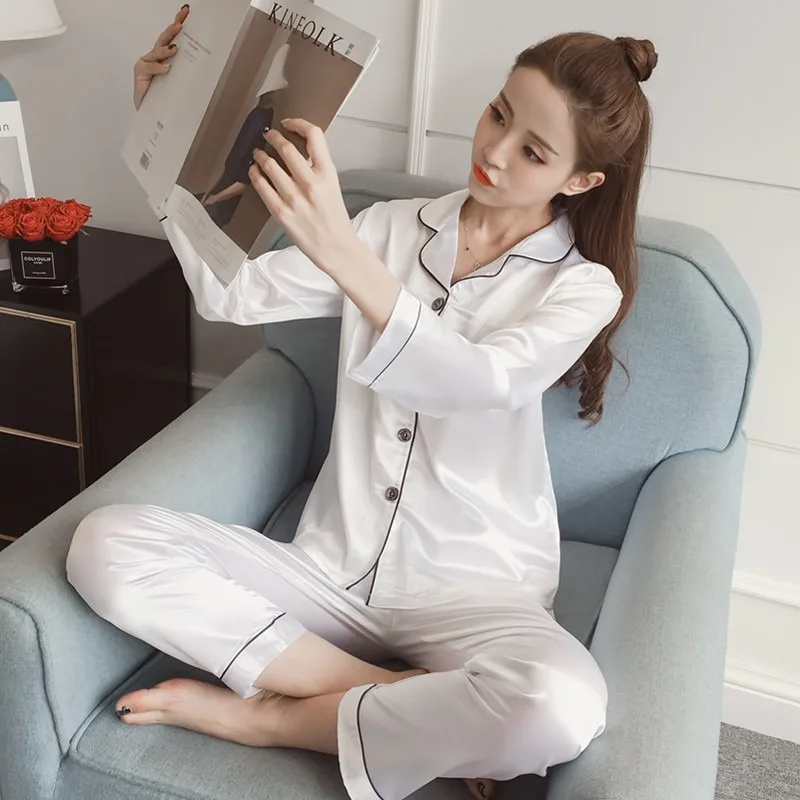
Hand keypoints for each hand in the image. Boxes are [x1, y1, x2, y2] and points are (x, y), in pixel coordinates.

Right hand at [133, 6, 189, 109]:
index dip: (178, 23)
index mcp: (167, 57)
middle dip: (172, 30)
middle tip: (180, 24)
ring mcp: (147, 64)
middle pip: (164, 40)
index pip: (173, 38)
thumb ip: (186, 73)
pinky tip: (166, 69)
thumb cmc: (165, 97)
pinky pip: (149, 68)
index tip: (186, 12)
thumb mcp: (179, 83)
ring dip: (165, 49)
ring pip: (156, 52)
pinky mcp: (140, 73)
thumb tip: (205, 66)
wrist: (150, 112)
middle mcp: (156, 57)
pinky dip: (158, 68)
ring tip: (174, 48)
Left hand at [249, 119, 355, 271]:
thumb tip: (296, 150)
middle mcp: (311, 184)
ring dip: (261, 155)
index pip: (314, 135)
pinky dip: (255, 175)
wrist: (336, 248)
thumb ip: (317, 167)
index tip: (288, 123)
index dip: (298, 123)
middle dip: (273, 138)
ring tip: (258, 154)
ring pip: (270, 165)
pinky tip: (254, 172)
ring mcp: (295, 198)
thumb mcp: (333, 186)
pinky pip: (262, 187)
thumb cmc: (334, 219)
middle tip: (268, 136)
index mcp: (328, 174)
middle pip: (286, 148)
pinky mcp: (282, 212)